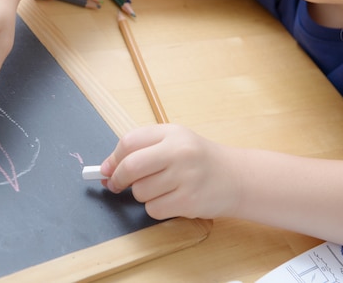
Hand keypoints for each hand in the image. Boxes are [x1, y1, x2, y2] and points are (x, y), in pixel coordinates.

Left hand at [100, 124, 241, 219]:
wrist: (237, 177)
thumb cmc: (199, 159)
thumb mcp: (175, 141)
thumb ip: (142, 148)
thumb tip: (107, 168)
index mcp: (172, 133)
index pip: (129, 142)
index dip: (112, 158)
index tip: (106, 169)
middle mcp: (179, 152)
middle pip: (131, 167)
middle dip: (117, 179)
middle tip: (115, 185)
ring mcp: (185, 178)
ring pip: (140, 192)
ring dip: (142, 194)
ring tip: (161, 188)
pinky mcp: (189, 201)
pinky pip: (154, 209)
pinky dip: (155, 208)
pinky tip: (171, 199)